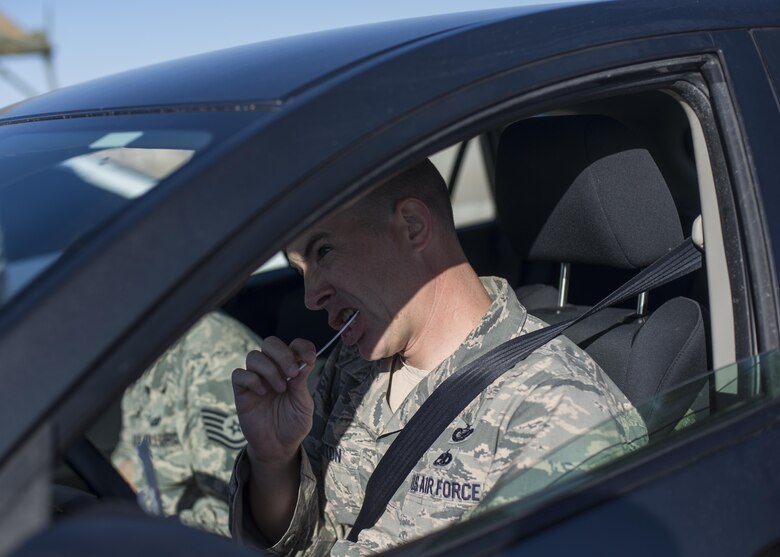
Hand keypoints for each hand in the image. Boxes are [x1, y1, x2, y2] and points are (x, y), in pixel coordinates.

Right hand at [232, 337, 316, 464]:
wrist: (278, 447)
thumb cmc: (293, 424)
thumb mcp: (304, 404)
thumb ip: (302, 382)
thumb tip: (306, 360)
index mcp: (291, 369)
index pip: (294, 345)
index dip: (302, 346)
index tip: (310, 358)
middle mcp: (272, 369)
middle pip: (270, 343)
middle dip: (282, 354)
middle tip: (292, 373)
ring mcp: (256, 379)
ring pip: (254, 356)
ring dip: (269, 369)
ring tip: (280, 389)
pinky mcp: (242, 391)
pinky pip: (239, 374)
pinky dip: (251, 380)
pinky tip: (262, 393)